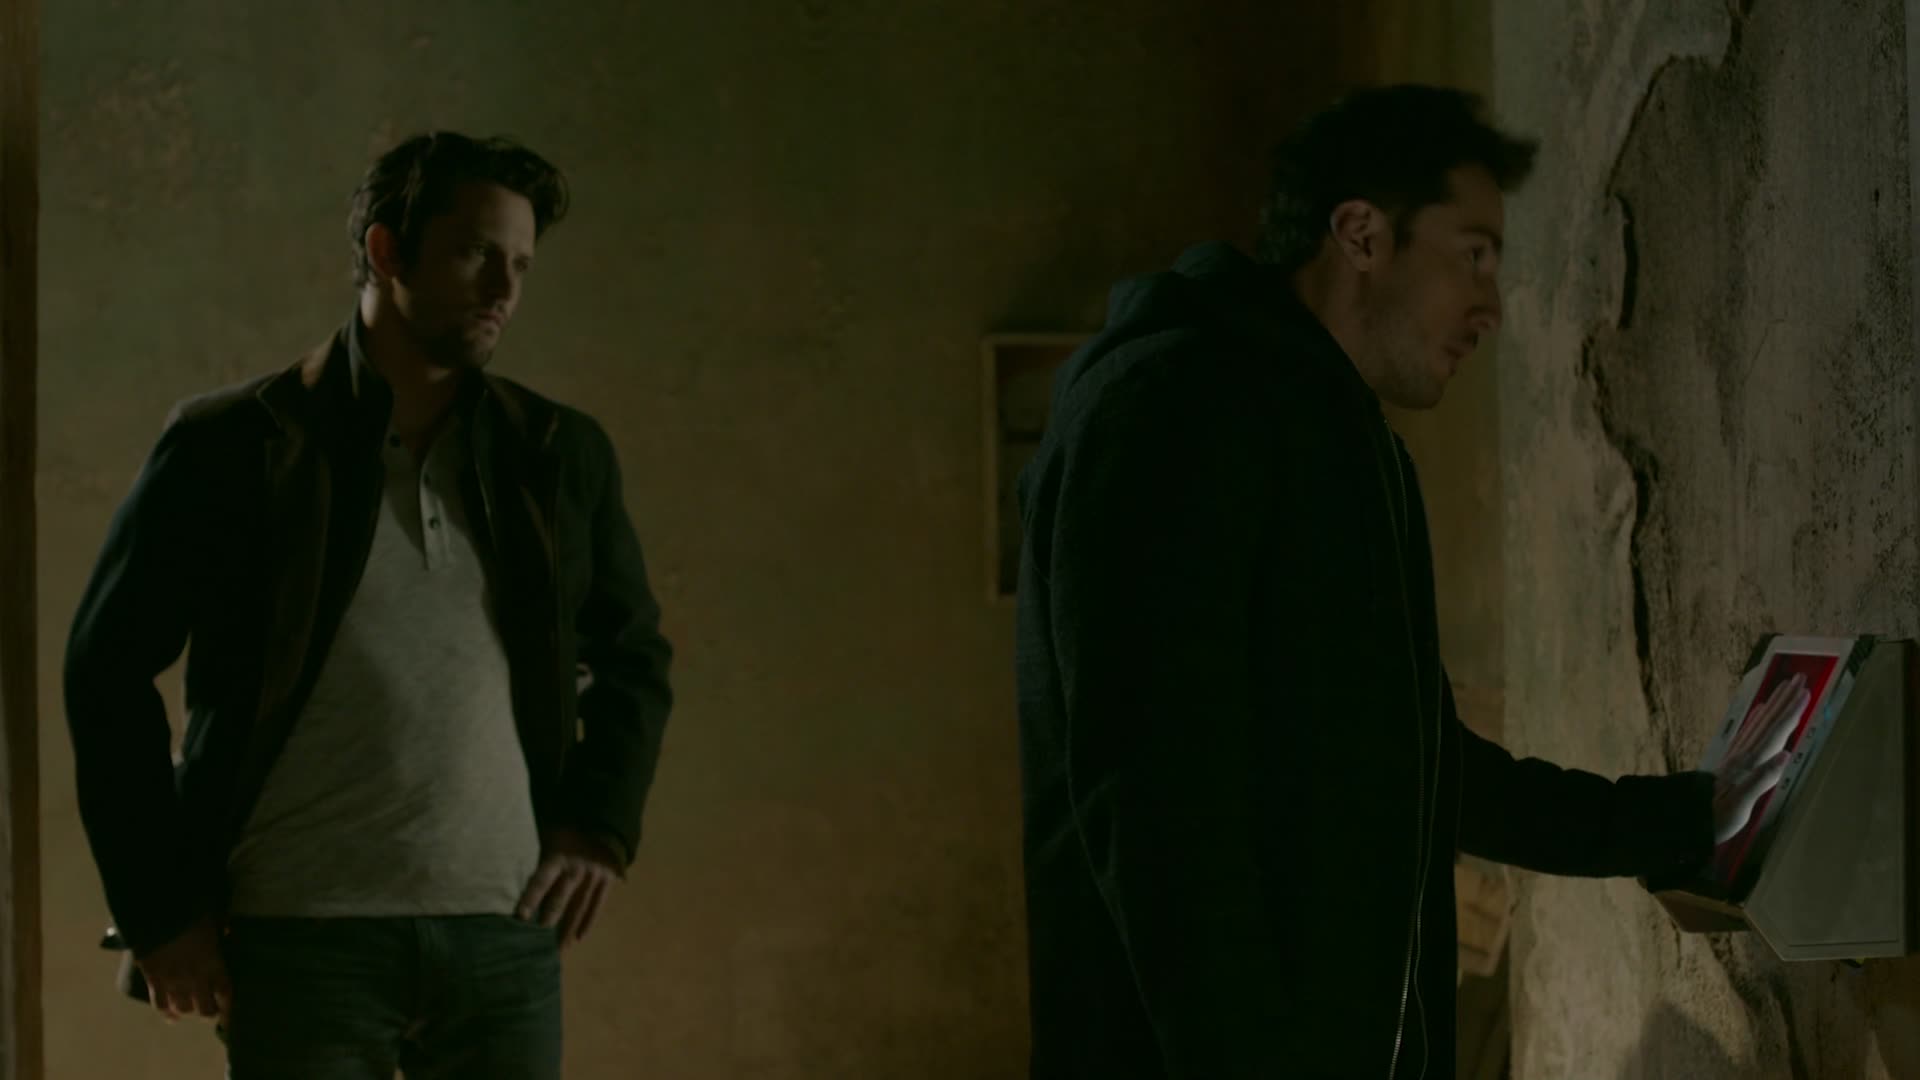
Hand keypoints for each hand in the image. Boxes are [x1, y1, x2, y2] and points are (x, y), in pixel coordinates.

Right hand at [135, 916, 229, 1023]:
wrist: (157, 917)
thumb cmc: (190, 916)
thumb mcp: (213, 922)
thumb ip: (222, 931)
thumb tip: (228, 932)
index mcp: (214, 965)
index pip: (225, 994)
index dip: (228, 1009)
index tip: (229, 1018)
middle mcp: (196, 979)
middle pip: (205, 1009)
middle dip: (209, 1013)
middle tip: (210, 1013)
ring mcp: (174, 983)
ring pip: (184, 1009)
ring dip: (189, 1010)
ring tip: (191, 1008)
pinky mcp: (154, 981)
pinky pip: (160, 1005)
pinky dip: (167, 1013)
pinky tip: (172, 1016)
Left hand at [517, 828, 622, 946]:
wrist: (604, 824)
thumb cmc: (566, 834)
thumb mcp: (548, 838)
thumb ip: (535, 856)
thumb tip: (505, 870)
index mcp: (557, 857)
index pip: (542, 881)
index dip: (531, 898)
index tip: (521, 917)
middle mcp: (576, 868)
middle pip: (561, 899)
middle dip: (549, 922)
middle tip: (538, 945)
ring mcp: (594, 876)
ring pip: (579, 907)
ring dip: (568, 930)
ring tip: (558, 950)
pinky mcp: (608, 880)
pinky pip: (597, 905)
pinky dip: (588, 922)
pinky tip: (579, 938)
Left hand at [1712, 673, 1809, 842]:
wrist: (1690, 817)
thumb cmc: (1719, 817)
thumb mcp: (1741, 804)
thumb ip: (1762, 779)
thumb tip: (1785, 754)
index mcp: (1750, 763)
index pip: (1775, 732)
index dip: (1791, 712)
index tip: (1805, 692)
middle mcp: (1744, 753)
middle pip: (1769, 721)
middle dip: (1785, 700)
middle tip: (1800, 678)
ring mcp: (1737, 754)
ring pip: (1760, 723)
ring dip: (1775, 704)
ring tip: (1786, 686)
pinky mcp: (1733, 759)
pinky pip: (1749, 731)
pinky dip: (1758, 718)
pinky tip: (1762, 709)